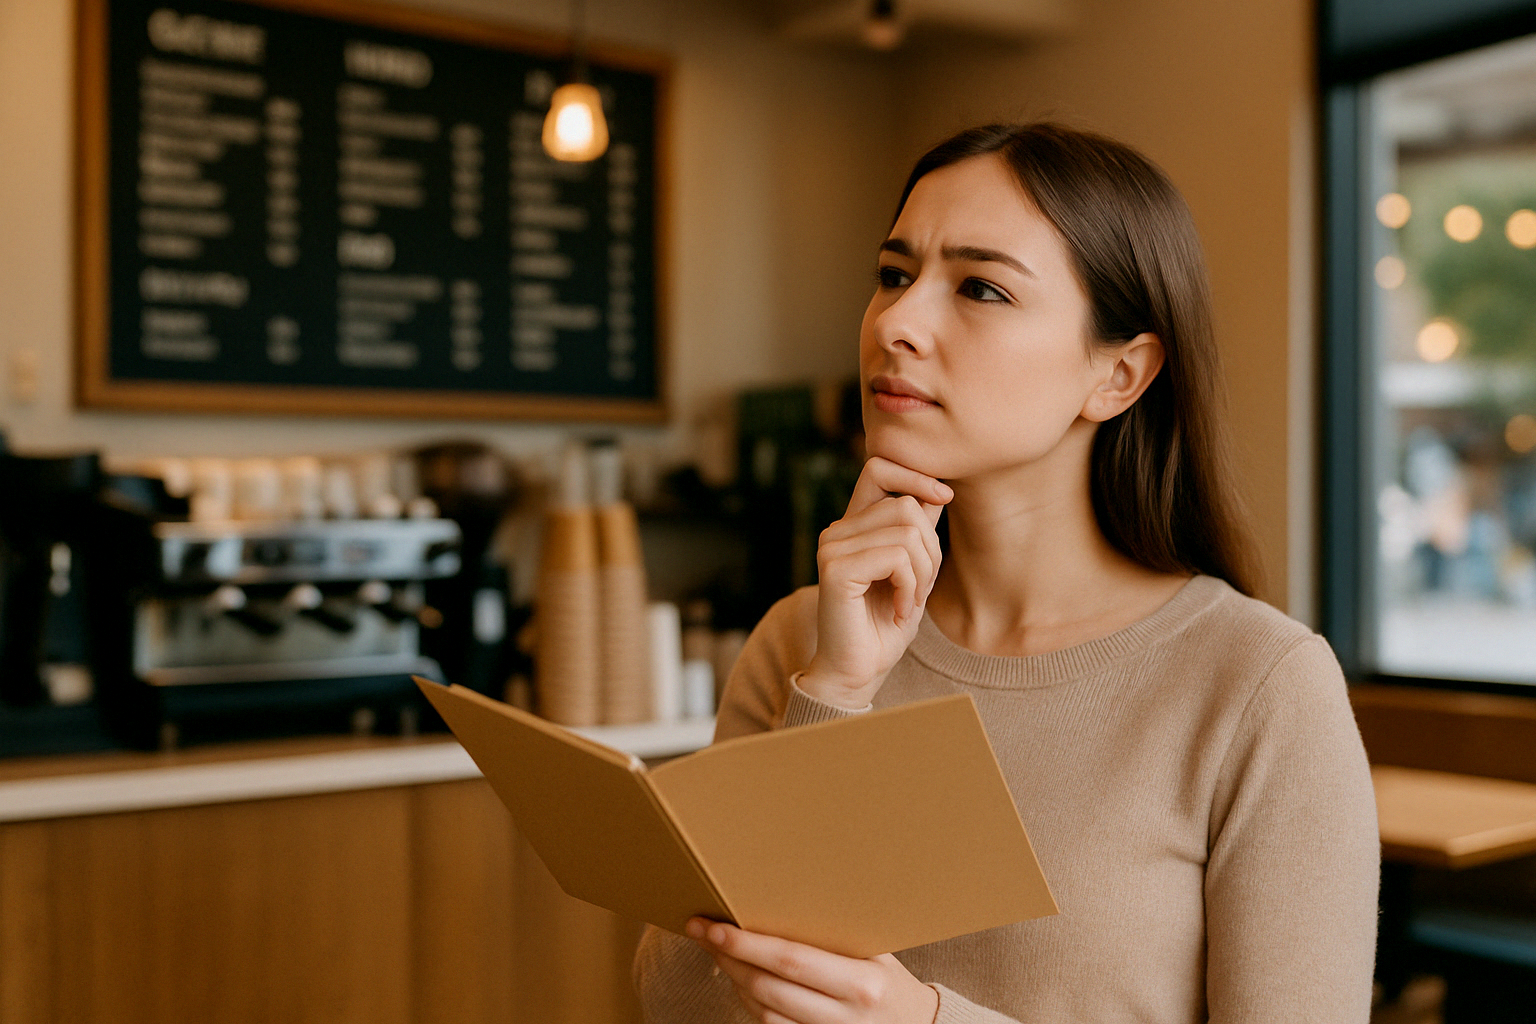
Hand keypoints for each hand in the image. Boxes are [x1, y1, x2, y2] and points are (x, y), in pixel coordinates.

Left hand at [688, 918, 938, 1023]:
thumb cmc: (891, 981)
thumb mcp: (876, 952)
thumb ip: (836, 932)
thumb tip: (780, 894)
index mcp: (861, 982)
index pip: (791, 960)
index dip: (746, 945)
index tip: (714, 926)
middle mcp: (845, 1015)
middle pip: (768, 986)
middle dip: (728, 958)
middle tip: (702, 932)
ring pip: (763, 1012)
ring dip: (734, 981)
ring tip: (718, 952)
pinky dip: (750, 1004)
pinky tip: (741, 981)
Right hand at [801, 457, 950, 708]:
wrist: (857, 672)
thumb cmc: (884, 627)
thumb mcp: (913, 574)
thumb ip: (917, 533)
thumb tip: (937, 493)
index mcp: (853, 527)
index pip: (879, 468)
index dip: (915, 475)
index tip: (944, 499)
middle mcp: (837, 531)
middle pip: (906, 504)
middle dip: (931, 549)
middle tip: (923, 588)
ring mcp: (833, 547)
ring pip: (907, 532)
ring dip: (924, 573)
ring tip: (911, 602)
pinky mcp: (836, 568)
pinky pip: (897, 557)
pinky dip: (912, 587)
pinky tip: (902, 611)